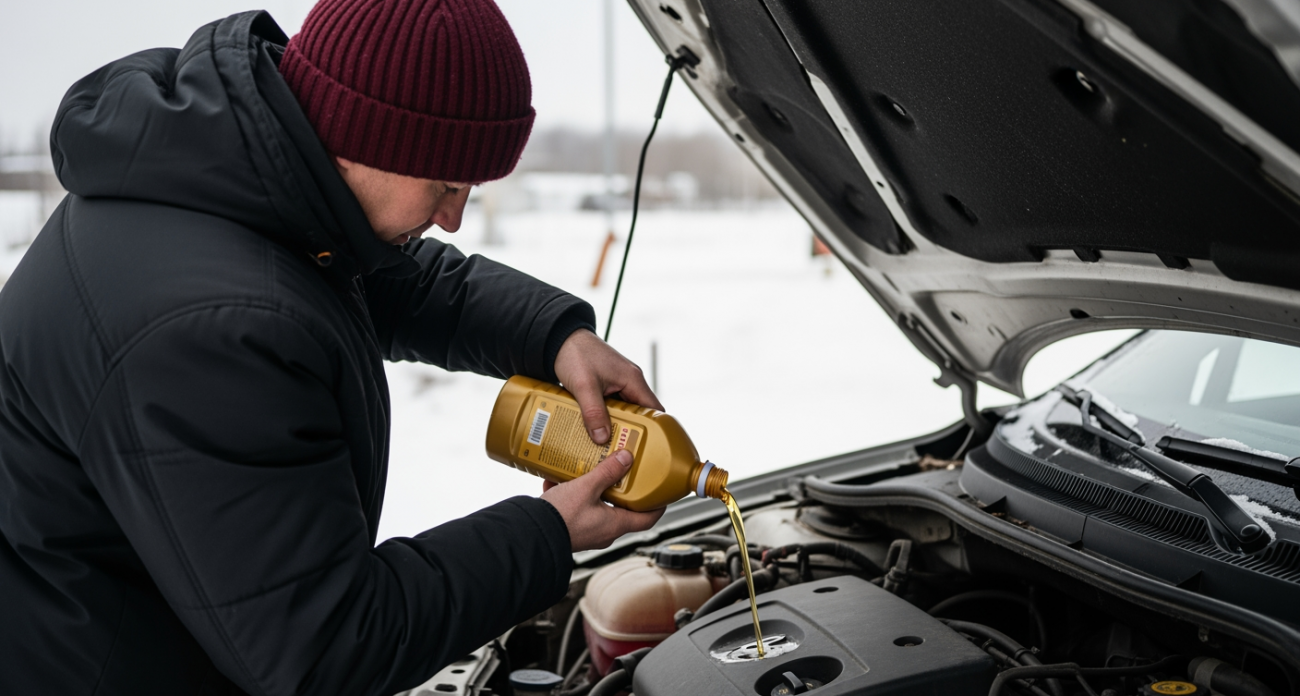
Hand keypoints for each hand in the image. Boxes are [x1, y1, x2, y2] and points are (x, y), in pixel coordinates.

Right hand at [541, 449, 665, 551]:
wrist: (530, 534)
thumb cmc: (561, 518)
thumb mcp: (587, 487)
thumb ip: (607, 472)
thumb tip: (626, 459)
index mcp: (614, 525)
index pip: (647, 519)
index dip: (657, 506)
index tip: (661, 492)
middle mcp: (603, 532)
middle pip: (621, 509)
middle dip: (620, 488)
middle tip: (620, 471)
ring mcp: (587, 532)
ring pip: (597, 506)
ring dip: (593, 490)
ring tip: (586, 472)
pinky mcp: (571, 528)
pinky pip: (577, 509)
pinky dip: (571, 494)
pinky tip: (559, 481)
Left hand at [553, 329, 663, 444]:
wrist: (560, 339)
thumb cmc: (575, 354)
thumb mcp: (584, 386)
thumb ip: (594, 412)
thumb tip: (603, 438)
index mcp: (633, 379)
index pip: (654, 410)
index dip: (654, 429)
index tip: (646, 447)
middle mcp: (630, 382)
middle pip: (639, 414)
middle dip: (631, 432)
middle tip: (621, 451)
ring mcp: (618, 384)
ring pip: (624, 412)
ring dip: (616, 426)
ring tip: (607, 445)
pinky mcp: (606, 386)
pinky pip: (611, 407)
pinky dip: (605, 418)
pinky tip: (595, 430)